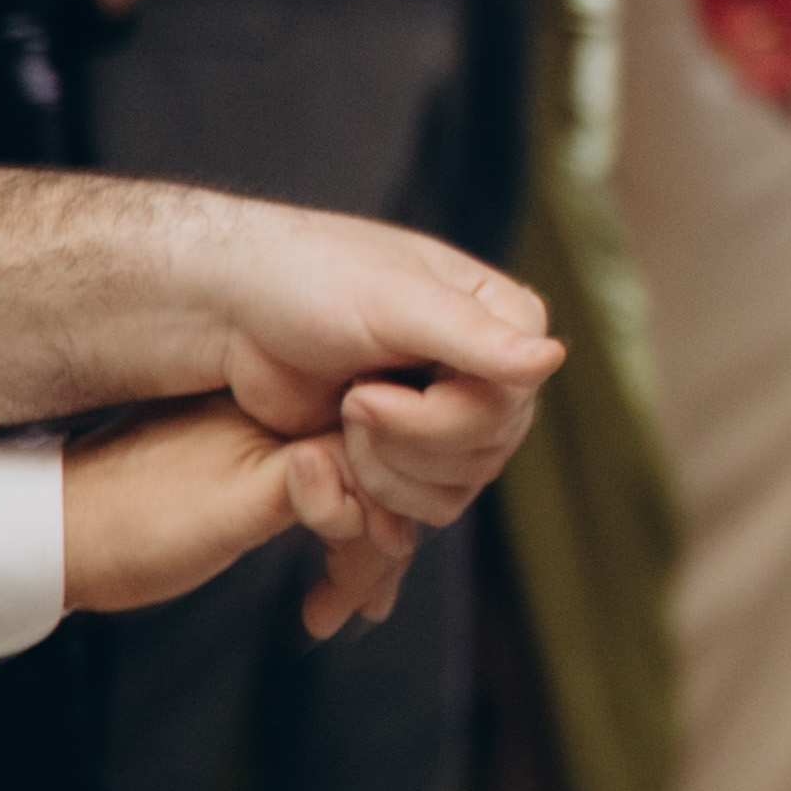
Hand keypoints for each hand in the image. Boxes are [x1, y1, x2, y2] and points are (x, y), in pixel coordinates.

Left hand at [60, 401, 414, 632]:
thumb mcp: (232, 508)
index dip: (394, 505)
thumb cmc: (129, 524)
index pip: (380, 445)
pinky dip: (334, 553)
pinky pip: (326, 508)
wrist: (53, 540)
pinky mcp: (261, 478)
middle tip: (361, 602)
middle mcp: (287, 417)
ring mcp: (275, 447)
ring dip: (359, 559)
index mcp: (283, 407)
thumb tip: (374, 469)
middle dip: (379, 544)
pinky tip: (327, 596)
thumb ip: (312, 485)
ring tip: (341, 610)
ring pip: (357, 498)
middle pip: (377, 475)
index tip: (381, 556)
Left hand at [192, 201, 560, 534]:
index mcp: (505, 321)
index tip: (364, 389)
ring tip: (341, 412)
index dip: (436, 417)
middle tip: (349, 395)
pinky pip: (426, 507)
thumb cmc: (310, 283)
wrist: (236, 313)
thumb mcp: (393, 303)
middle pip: (486, 452)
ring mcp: (456, 418)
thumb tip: (554, 359)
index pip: (509, 404)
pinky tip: (335, 448)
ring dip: (384, 470)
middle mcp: (494, 372)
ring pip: (459, 488)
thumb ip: (474, 337)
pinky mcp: (414, 457)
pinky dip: (373, 494)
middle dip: (402, 442)